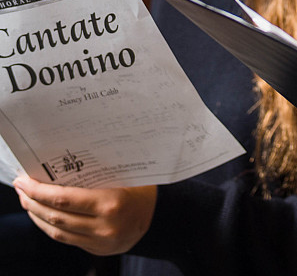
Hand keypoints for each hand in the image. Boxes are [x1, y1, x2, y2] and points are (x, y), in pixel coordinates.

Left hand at [14, 174, 156, 255]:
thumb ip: (99, 173)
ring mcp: (100, 241)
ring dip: (36, 215)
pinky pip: (65, 238)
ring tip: (27, 200)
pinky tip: (43, 215)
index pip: (63, 198)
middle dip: (32, 201)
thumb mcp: (126, 176)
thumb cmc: (145, 189)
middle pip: (55, 215)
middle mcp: (103, 225)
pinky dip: (50, 226)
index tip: (24, 180)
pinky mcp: (96, 249)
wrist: (164, 217)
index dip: (39, 190)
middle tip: (21, 187)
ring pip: (56, 230)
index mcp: (111, 203)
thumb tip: (64, 159)